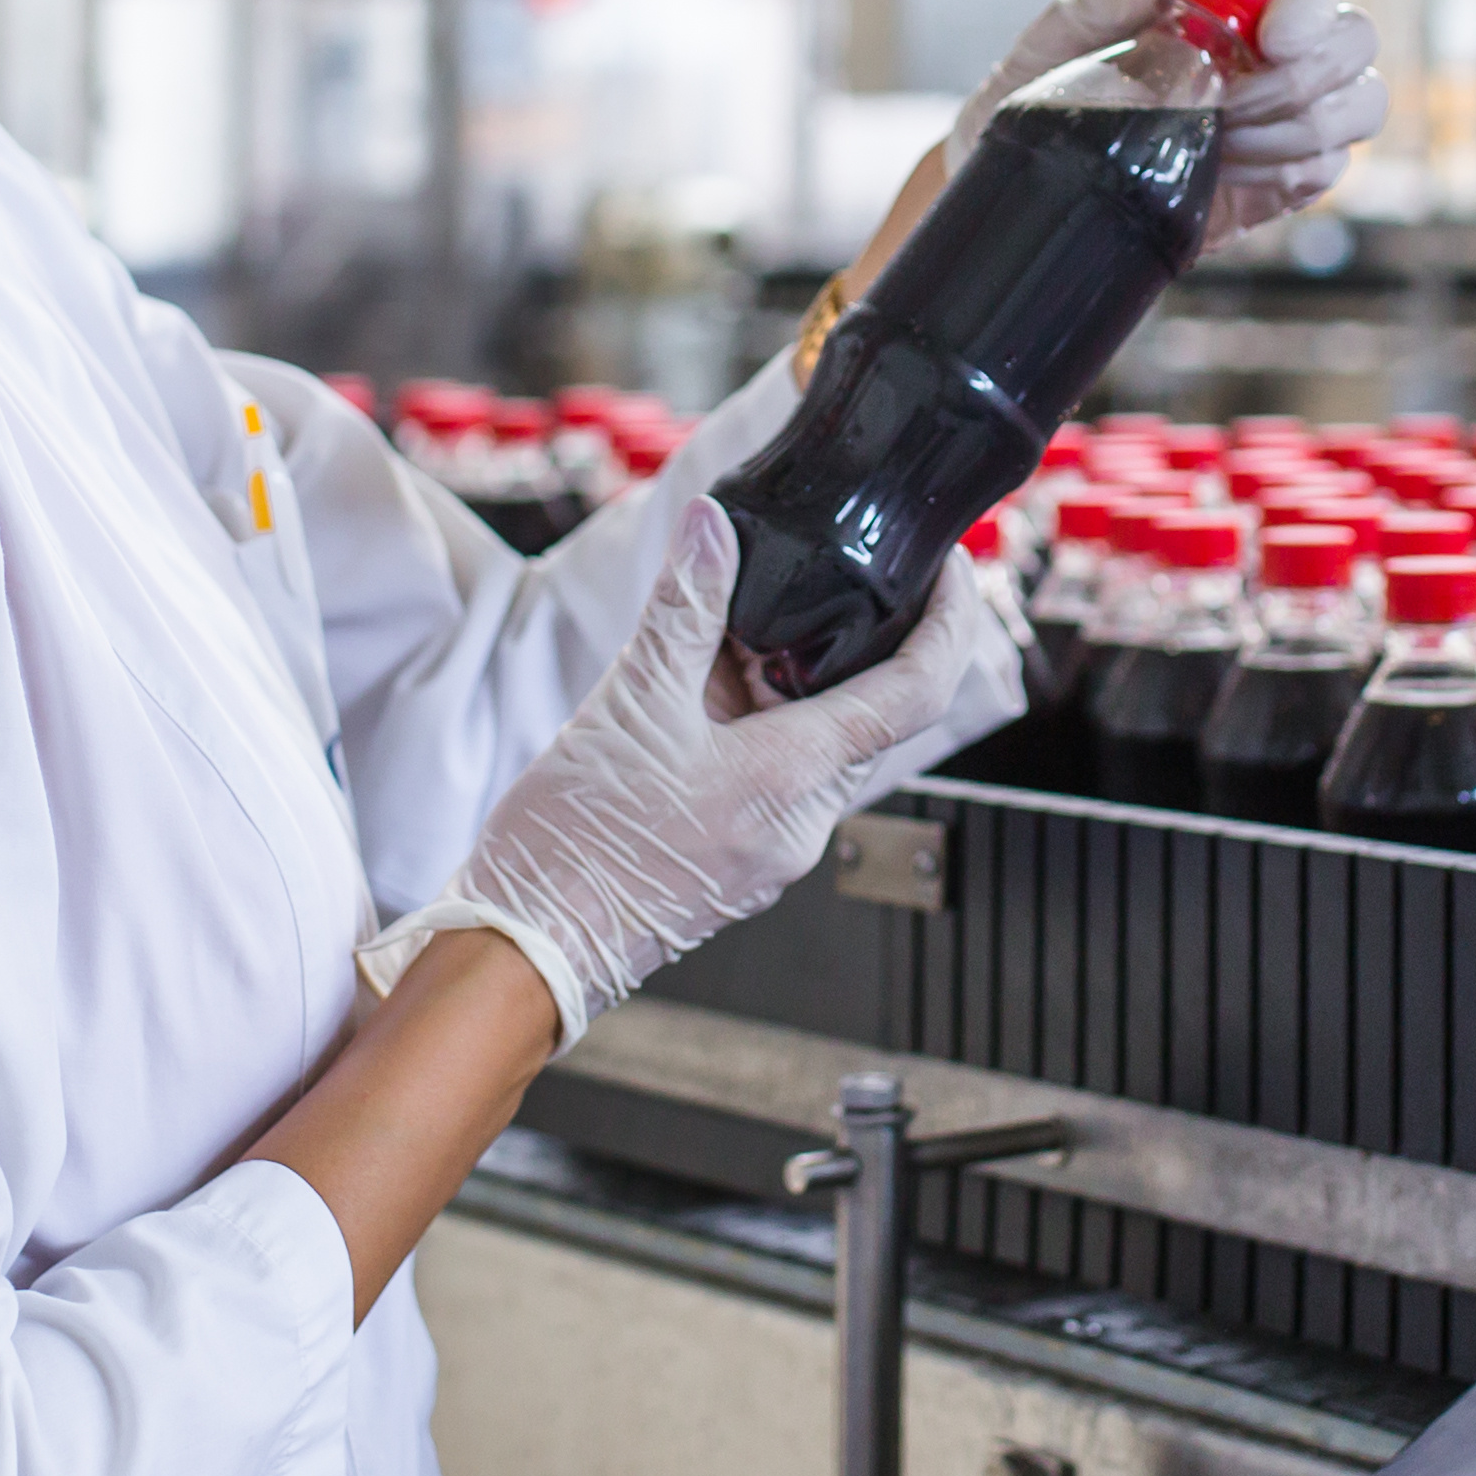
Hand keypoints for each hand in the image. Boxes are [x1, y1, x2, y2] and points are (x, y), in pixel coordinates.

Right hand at [361, 503, 1024, 1046]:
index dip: (949, 622)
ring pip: (813, 742)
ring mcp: (770, 848)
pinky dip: (754, 721)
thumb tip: (714, 527)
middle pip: (867, 713)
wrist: (524, 948)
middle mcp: (801, 823)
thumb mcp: (627, 704)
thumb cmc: (572, 847)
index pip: (915, 691)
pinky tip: (700, 689)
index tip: (952, 570)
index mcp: (793, 780)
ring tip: (735, 625)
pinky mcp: (737, 858)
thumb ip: (682, 610)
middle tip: (827, 573)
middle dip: (853, 640)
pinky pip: (772, 774)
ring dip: (789, 680)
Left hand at [966, 0, 1389, 247]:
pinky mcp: (1282, 178)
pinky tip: (1222, 172)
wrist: (1030, 179)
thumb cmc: (1043, 88)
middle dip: (1301, 81)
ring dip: (1290, 132)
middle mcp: (1274, 48)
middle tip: (1226, 106)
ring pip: (1357, 109)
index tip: (1272, 41)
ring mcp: (1287, 114)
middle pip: (1354, 43)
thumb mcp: (1065, 31)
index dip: (1311, 6)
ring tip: (1214, 141)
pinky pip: (1325, 171)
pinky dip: (1283, 174)